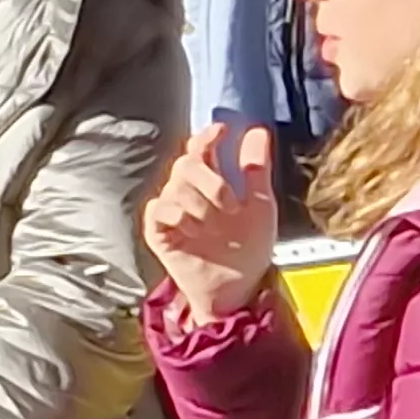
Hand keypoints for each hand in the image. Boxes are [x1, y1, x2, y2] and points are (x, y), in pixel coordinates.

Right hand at [146, 123, 280, 326]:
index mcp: (211, 182)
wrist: (239, 287)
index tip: (222, 131)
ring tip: (216, 226)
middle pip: (185, 163)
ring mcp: (171, 212)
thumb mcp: (262, 204)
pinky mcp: (158, 232)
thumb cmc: (249, 249)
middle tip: (231, 205)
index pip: (199, 148)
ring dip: (201, 205)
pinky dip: (180, 216)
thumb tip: (257, 131)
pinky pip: (159, 209)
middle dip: (210, 180)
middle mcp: (188, 193)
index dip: (207, 137)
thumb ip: (256, 168)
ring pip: (174, 186)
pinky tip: (194, 231)